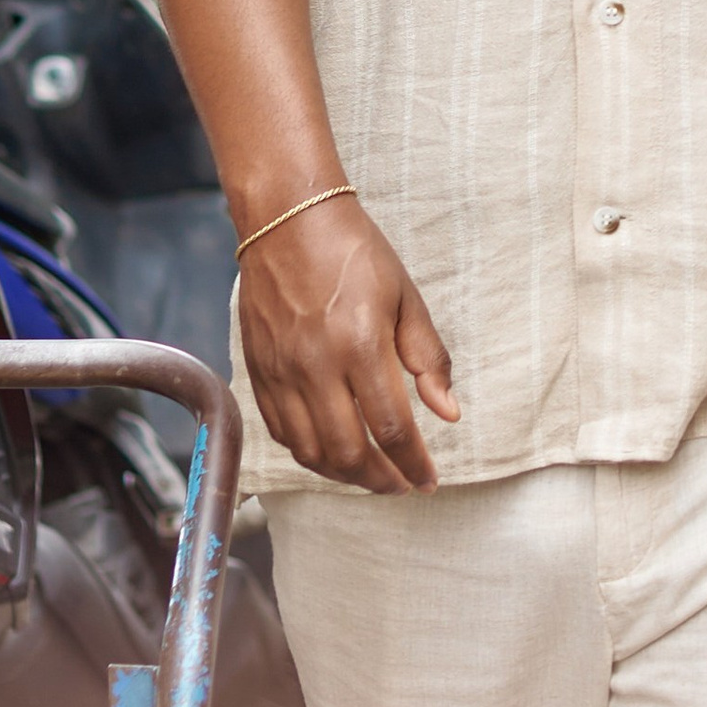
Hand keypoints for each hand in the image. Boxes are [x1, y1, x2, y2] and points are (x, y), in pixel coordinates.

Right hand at [238, 196, 459, 492]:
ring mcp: (281, 373)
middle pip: (348, 451)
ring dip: (343, 474)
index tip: (428, 479)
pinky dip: (307, 453)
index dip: (413, 463)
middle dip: (380, 480)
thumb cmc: (354, 252)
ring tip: (370, 475)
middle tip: (401, 484)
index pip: (391, 428)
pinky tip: (329, 452)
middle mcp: (316, 367)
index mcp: (361, 347)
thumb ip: (427, 358)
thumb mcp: (406, 296)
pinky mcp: (257, 372)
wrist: (287, 221)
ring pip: (310, 452)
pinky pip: (280, 432)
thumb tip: (449, 413)